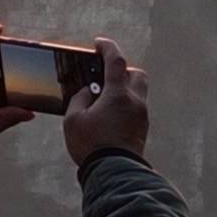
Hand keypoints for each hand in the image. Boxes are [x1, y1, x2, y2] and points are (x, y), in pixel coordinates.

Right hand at [61, 46, 148, 171]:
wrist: (115, 173)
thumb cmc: (92, 146)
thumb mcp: (74, 120)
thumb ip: (80, 99)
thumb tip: (88, 93)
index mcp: (118, 94)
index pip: (116, 61)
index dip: (108, 48)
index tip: (99, 43)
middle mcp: (135, 101)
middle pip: (137, 74)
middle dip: (123, 69)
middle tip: (106, 75)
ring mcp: (142, 116)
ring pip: (138, 92)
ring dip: (124, 88)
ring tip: (105, 98)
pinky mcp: (142, 130)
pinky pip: (136, 108)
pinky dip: (125, 104)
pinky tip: (110, 114)